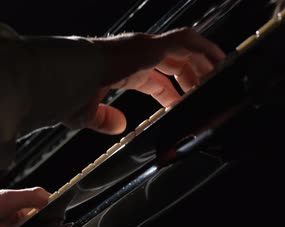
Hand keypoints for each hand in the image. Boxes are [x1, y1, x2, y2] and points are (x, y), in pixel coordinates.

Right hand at [66, 27, 226, 134]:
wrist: (65, 77)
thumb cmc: (67, 92)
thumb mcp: (86, 113)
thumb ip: (104, 119)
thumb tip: (120, 126)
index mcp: (121, 69)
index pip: (154, 77)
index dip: (170, 92)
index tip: (179, 105)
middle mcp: (134, 54)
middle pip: (174, 62)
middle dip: (192, 78)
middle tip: (205, 94)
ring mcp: (143, 47)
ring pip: (185, 49)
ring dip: (204, 62)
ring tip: (219, 77)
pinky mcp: (150, 45)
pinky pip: (187, 42)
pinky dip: (205, 50)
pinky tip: (218, 62)